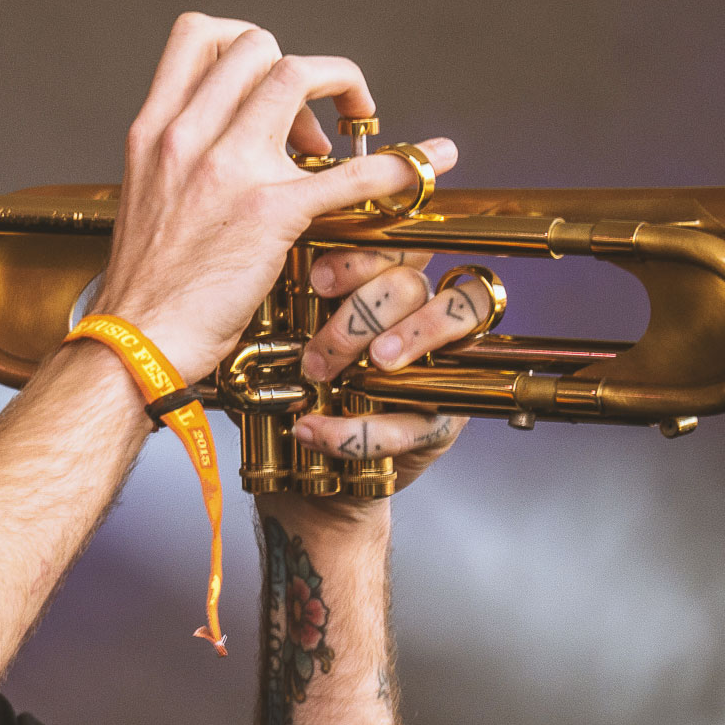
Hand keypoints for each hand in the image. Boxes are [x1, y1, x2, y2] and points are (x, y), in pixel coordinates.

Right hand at [89, 13, 457, 381]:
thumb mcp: (143, 195)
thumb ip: (179, 159)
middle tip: (318, 118)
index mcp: (154, 128)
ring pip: (298, 75)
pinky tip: (425, 166)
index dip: (246, 42)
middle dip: (300, 67)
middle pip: (257, 45)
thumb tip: (227, 144)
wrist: (136, 342)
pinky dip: (398, 165)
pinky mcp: (269, 213)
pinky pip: (350, 172)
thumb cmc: (146, 285)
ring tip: (351, 130)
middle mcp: (186, 135)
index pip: (197, 34)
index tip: (268, 80)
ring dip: (341, 87)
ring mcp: (227, 168)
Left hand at [282, 247, 501, 497]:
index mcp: (383, 288)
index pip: (392, 249)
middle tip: (320, 353)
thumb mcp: (287, 345)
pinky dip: (361, 429)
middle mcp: (422, 315)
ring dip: (406, 338)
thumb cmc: (300, 395)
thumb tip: (270, 265)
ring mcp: (445, 362)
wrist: (306, 475)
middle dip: (363, 313)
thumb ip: (291, 305)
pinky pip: (418, 417)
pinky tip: (314, 430)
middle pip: (414, 284)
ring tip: (355, 375)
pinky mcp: (446, 419)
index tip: (318, 282)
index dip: (362, 259)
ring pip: (454, 318)